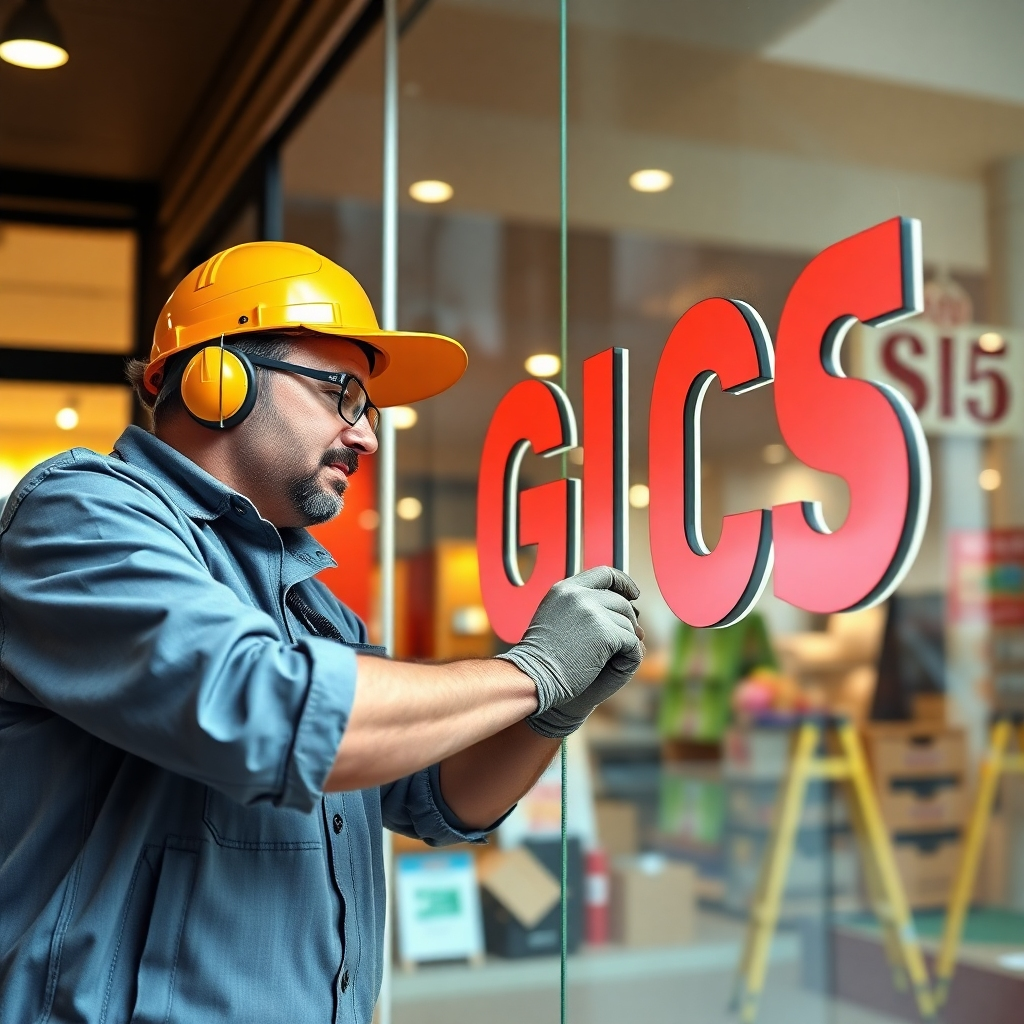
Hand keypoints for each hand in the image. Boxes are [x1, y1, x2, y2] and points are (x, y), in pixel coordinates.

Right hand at [496, 566, 644, 737]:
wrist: (533, 677)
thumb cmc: (542, 659)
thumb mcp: (554, 618)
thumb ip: (579, 607)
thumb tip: (621, 606)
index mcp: (565, 590)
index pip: (604, 574)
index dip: (623, 583)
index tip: (633, 594)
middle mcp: (579, 595)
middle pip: (620, 602)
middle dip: (628, 621)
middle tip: (631, 638)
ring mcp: (593, 613)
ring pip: (628, 624)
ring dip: (626, 642)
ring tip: (614, 658)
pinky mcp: (606, 634)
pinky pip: (632, 643)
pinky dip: (630, 656)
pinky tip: (618, 664)